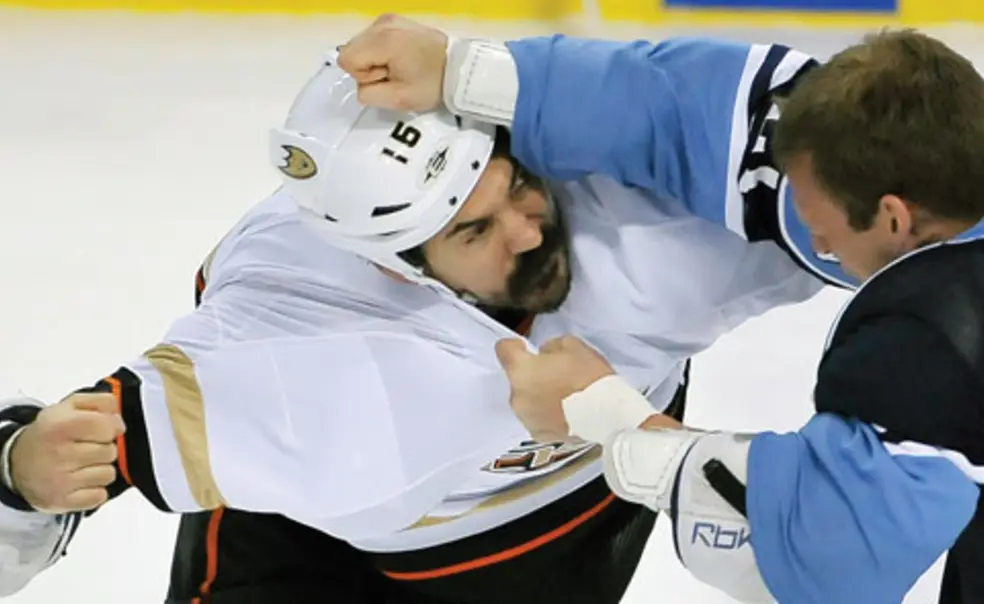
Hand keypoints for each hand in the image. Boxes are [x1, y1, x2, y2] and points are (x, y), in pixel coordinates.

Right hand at [10, 393, 124, 512]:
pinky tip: (80, 481)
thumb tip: (119, 419)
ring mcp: (58, 481)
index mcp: (58, 426)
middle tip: (87, 448)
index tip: (105, 429)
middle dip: (105, 449)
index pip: (105, 426)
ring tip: (83, 465)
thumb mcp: (69, 407)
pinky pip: (100, 496)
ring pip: (108, 474)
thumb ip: (99, 402)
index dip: (112, 427)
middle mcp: (57, 453)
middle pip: (110, 452)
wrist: (19, 464)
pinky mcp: (61, 501)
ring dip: (101, 469)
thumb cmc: (51, 434)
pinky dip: (95, 489)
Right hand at [338, 14, 448, 112]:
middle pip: (352, 49)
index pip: (346, 60)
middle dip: (368, 66)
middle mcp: (382, 23)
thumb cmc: (431, 84)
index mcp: (383, 40)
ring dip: (375, 59)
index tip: (388, 78)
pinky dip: (382, 50)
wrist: (458, 67)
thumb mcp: (398, 99)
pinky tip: (401, 56)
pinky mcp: (394, 19)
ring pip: (361, 44)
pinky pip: (373, 38)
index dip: (364, 76)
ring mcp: (389, 19)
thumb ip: (368, 94)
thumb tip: (361, 83)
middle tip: (396, 73)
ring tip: (401, 65)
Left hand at [495, 336, 615, 441]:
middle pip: (517, 379)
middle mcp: (516, 396)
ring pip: (526, 400)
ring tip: (563, 398)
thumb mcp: (574, 346)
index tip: (526, 348)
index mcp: (521, 370)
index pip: (503, 349)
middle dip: (531, 375)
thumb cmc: (589, 377)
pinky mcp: (538, 436)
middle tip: (556, 375)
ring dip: (537, 396)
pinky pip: (537, 418)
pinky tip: (565, 414)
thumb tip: (543, 355)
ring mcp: (526, 419)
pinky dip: (546, 415)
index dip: (514, 346)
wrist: (606, 418)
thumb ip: (551, 347)